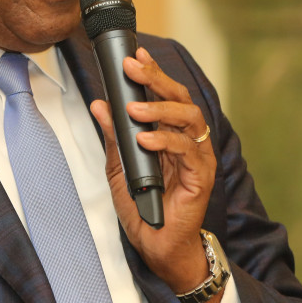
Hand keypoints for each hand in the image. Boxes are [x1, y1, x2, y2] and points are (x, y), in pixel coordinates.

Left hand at [90, 47, 216, 298]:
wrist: (157, 247)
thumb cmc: (144, 209)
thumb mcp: (120, 168)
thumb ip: (114, 136)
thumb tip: (100, 104)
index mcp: (171, 136)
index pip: (166, 96)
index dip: (153, 73)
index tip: (135, 55)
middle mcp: (188, 142)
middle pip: (181, 99)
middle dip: (156, 79)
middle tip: (133, 68)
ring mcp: (197, 159)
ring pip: (189, 119)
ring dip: (159, 109)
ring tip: (133, 108)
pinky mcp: (201, 178)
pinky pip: (187, 151)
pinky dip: (165, 141)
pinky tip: (145, 139)